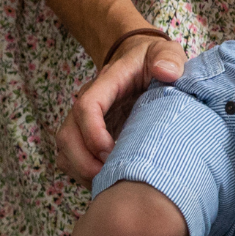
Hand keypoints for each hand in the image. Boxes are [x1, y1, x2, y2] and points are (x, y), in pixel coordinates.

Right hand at [55, 33, 187, 184]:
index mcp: (108, 81)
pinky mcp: (88, 134)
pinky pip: (72, 157)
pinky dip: (82, 174)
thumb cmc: (153, 59)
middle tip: (109, 177)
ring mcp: (85, 120)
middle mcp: (90, 101)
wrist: (141, 61)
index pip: (87, 105)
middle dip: (83, 160)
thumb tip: (167, 72)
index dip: (93, 131)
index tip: (110, 151)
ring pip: (65, 149)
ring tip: (108, 184)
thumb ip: (169, 57)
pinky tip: (107, 182)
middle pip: (68, 133)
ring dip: (81, 170)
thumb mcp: (165, 51)